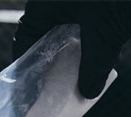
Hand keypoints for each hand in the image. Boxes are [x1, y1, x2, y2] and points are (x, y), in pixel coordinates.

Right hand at [12, 0, 130, 98]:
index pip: (25, 38)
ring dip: (74, 56)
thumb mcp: (104, 36)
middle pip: (45, 38)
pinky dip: (91, 44)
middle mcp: (56, 2)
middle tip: (55, 88)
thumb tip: (88, 93)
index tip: (31, 85)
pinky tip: (100, 61)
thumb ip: (94, 67)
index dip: (25, 63)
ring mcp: (75, 2)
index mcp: (46, 6)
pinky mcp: (96, 4)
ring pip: (67, 33)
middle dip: (52, 63)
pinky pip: (86, 26)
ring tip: (78, 80)